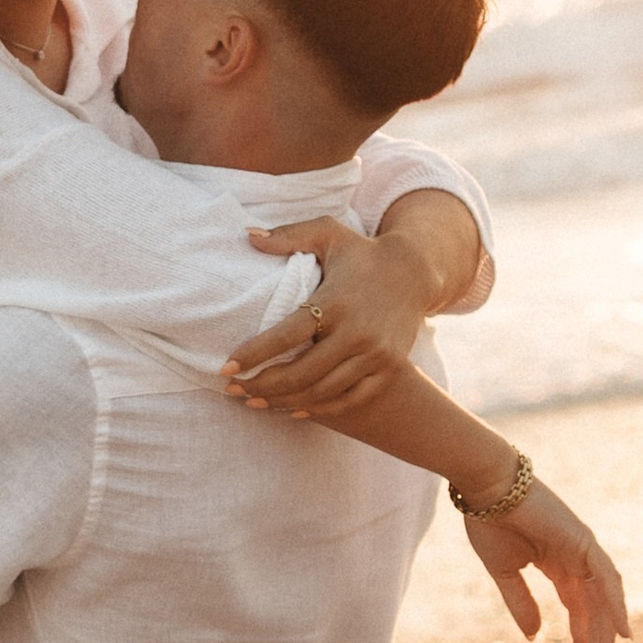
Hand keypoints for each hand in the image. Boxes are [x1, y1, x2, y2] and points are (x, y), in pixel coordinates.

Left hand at [220, 219, 428, 423]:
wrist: (416, 272)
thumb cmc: (362, 252)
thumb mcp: (327, 233)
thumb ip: (287, 235)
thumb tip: (248, 236)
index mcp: (337, 301)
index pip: (287, 335)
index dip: (254, 354)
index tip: (226, 367)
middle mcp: (358, 332)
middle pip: (301, 372)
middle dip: (262, 385)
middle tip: (235, 389)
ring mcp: (376, 355)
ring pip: (322, 391)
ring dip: (284, 401)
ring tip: (255, 401)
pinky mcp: (390, 369)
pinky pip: (349, 399)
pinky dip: (320, 409)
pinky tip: (293, 410)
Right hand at [459, 480, 632, 642]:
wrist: (485, 489)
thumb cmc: (489, 523)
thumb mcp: (504, 573)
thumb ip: (521, 604)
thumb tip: (534, 637)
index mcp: (558, 566)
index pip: (577, 611)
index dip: (582, 641)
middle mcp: (576, 560)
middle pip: (594, 611)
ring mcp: (583, 550)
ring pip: (602, 601)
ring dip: (605, 635)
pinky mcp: (583, 542)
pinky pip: (606, 579)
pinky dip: (616, 605)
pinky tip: (621, 633)